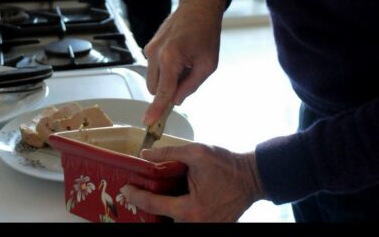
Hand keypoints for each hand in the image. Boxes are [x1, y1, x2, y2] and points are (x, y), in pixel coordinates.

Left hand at [119, 144, 264, 221]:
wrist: (253, 177)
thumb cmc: (227, 166)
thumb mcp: (196, 153)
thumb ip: (168, 154)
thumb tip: (145, 155)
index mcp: (191, 209)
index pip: (153, 205)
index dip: (136, 196)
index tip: (125, 187)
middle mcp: (196, 223)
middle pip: (161, 217)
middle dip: (146, 205)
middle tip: (134, 192)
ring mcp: (205, 226)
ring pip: (173, 220)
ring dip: (161, 209)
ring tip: (148, 194)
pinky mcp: (210, 224)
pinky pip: (185, 220)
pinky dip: (174, 211)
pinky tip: (167, 198)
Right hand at [141, 0, 223, 126]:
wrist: (198, 8)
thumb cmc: (207, 33)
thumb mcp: (208, 65)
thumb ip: (191, 86)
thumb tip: (177, 100)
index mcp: (171, 58)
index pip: (162, 91)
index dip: (156, 109)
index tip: (148, 123)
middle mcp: (155, 53)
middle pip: (154, 88)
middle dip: (167, 91)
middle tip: (188, 79)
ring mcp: (149, 49)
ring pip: (152, 79)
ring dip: (166, 80)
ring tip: (185, 64)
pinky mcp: (149, 46)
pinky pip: (153, 67)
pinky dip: (164, 70)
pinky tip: (179, 57)